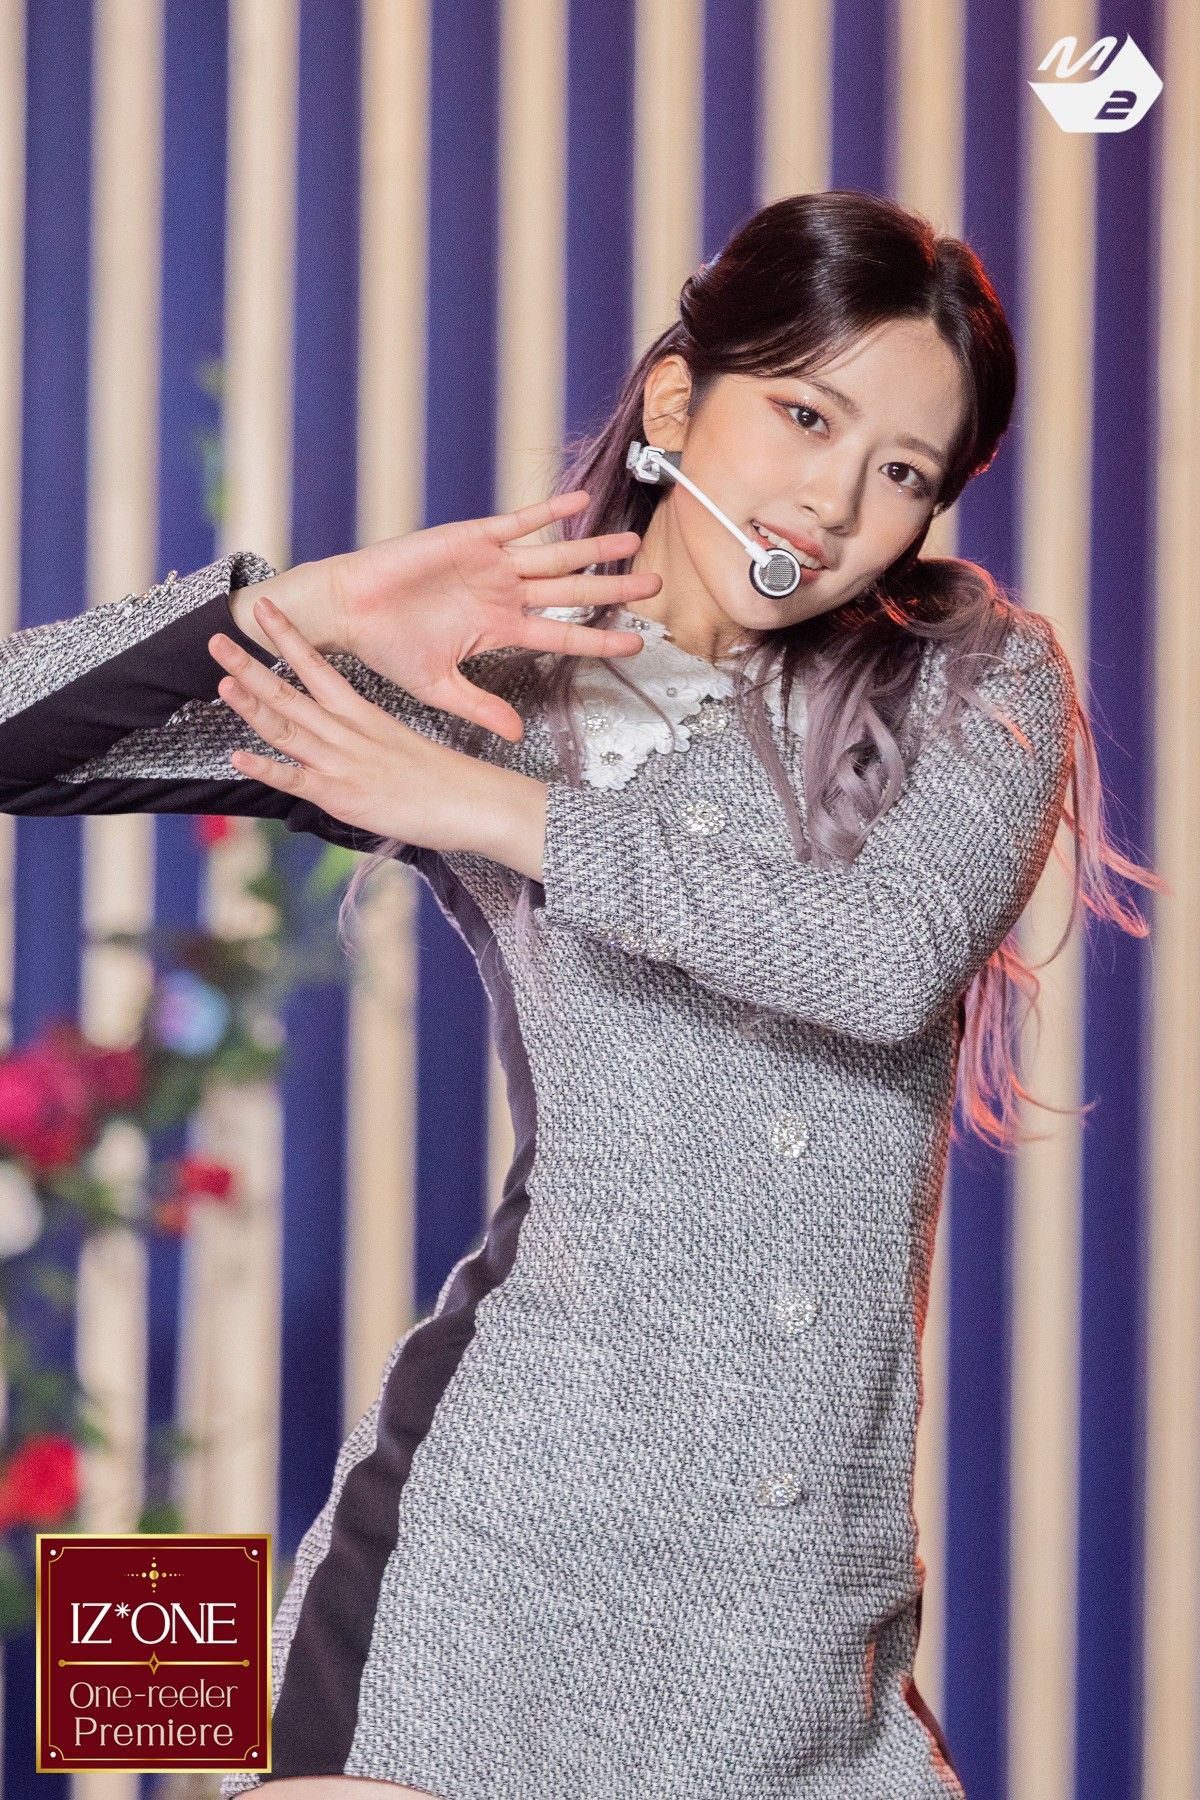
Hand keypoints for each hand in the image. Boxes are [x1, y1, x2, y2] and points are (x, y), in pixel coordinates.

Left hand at [207, 594, 522, 857]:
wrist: (473, 801)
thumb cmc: (442, 779)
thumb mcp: (400, 746)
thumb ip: (366, 741)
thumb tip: (347, 743)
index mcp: (362, 715)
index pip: (317, 667)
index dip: (286, 637)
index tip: (262, 609)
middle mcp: (347, 732)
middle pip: (290, 693)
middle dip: (250, 666)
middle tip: (216, 639)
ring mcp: (342, 763)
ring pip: (288, 729)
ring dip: (252, 705)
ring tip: (222, 681)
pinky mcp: (342, 797)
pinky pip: (297, 781)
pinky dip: (267, 769)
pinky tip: (238, 757)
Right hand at [323, 490, 658, 740]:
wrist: (350, 611)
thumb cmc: (388, 648)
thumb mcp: (439, 687)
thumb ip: (480, 708)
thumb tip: (517, 736)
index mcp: (501, 629)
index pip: (563, 634)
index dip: (600, 638)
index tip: (637, 643)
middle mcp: (504, 594)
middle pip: (571, 591)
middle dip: (613, 588)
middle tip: (656, 585)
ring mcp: (491, 565)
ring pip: (554, 556)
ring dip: (593, 550)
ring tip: (632, 544)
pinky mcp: (471, 537)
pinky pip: (517, 523)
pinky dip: (547, 513)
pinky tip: (579, 503)